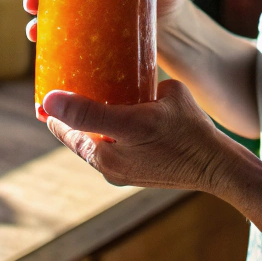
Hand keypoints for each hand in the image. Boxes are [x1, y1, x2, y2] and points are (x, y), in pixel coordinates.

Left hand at [41, 79, 233, 191]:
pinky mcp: (134, 174)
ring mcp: (121, 173)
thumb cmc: (189, 131)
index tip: (44, 90)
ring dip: (86, 126)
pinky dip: (105, 133)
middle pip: (76, 137)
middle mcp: (108, 168)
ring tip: (85, 97)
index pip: (65, 128)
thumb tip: (80, 86)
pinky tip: (113, 112)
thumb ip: (114, 95)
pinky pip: (110, 149)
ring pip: (92, 143)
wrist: (216, 165)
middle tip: (62, 87)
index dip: (53, 109)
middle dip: (68, 116)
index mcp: (107, 153)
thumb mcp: (153, 105)